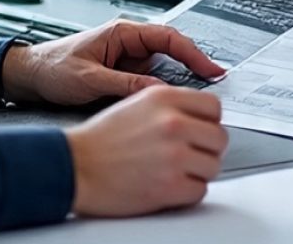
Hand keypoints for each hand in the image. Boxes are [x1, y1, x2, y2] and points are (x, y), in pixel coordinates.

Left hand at [1, 20, 224, 104]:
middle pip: (172, 50)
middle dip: (194, 65)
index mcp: (123, 32)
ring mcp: (128, 58)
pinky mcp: (124, 73)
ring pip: (164, 66)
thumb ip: (124, 84)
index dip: (194, 53)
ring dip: (179, 79)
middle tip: (215, 83)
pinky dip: (163, 89)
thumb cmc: (52, 70)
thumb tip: (156, 89)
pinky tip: (170, 102)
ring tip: (196, 96)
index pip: (168, 37)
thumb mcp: (89, 79)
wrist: (28, 77)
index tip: (211, 70)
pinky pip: (151, 79)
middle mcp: (129, 42)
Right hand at [66, 85, 227, 216]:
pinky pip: (200, 191)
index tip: (201, 131)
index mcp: (165, 99)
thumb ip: (171, 105)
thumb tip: (200, 116)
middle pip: (219, 138)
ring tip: (175, 172)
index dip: (208, 122)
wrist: (74, 167)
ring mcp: (173, 155)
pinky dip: (187, 193)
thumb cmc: (100, 140)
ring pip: (213, 166)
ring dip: (198, 172)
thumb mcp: (137, 103)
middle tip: (189, 156)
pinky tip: (169, 187)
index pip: (214, 107)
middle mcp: (173, 123)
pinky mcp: (169, 186)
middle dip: (206, 149)